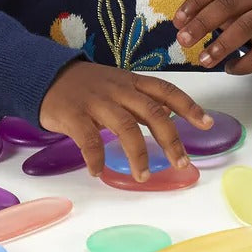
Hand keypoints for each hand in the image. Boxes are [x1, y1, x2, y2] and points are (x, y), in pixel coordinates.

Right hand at [39, 60, 212, 181]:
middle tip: (182, 163)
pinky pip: (89, 139)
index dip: (188, 106)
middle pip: (152, 113)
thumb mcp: (116, 85)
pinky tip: (98, 171)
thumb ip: (140, 101)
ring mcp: (96, 101)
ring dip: (138, 154)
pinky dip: (96, 158)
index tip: (207, 123)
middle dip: (170, 139)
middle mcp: (118, 90)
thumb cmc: (85, 85)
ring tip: (143, 176)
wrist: (44, 75)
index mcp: (131, 82)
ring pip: (125, 127)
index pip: (166, 91)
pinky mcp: (73, 114)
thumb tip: (169, 119)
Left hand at [172, 0, 251, 74]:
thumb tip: (181, 26)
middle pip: (227, 5)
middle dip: (202, 24)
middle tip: (183, 41)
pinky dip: (244, 64)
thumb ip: (209, 7)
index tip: (177, 22)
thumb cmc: (251, 7)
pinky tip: (229, 68)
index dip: (194, 2)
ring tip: (203, 60)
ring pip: (244, 28)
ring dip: (221, 45)